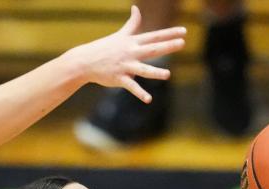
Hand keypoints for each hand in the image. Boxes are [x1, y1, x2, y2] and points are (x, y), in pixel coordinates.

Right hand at [66, 6, 185, 102]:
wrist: (85, 61)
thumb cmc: (104, 48)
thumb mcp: (120, 34)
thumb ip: (132, 23)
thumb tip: (136, 8)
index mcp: (133, 43)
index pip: (154, 37)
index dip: (169, 34)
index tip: (184, 31)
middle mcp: (131, 53)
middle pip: (152, 49)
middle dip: (167, 46)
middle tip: (182, 43)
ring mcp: (125, 66)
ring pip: (143, 70)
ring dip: (155, 72)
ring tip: (167, 75)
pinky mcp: (119, 78)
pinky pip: (131, 87)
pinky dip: (140, 93)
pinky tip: (148, 99)